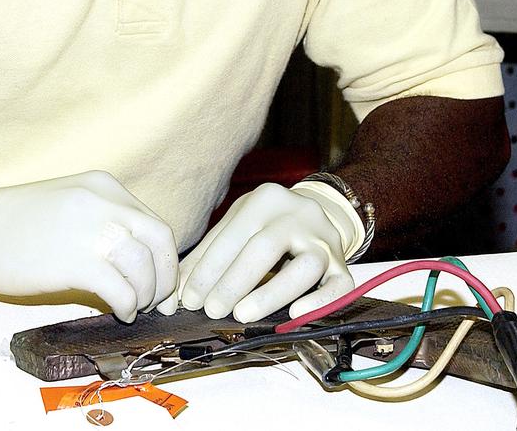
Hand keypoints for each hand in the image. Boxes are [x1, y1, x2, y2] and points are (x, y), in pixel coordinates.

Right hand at [0, 170, 177, 321]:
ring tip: (132, 307)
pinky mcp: (75, 262)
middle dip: (166, 277)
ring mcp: (91, 230)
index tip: (162, 282)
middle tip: (159, 303)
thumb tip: (134, 260)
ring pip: (144, 266)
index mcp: (104, 187)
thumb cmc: (12, 222)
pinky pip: (121, 288)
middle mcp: (104, 203)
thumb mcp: (69, 205)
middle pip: (159, 241)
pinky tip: (118, 312)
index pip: (153, 223)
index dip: (164, 258)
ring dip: (146, 293)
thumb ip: (102, 220)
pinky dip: (127, 304)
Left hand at [156, 182, 358, 322]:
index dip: (208, 269)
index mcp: (265, 199)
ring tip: (243, 315)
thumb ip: (207, 257)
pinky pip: (339, 284)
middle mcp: (298, 214)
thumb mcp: (237, 225)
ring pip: (304, 266)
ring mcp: (324, 238)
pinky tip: (295, 315)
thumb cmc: (266, 225)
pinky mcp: (343, 264)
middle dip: (233, 282)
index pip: (232, 236)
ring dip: (271, 293)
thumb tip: (173, 297)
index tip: (189, 299)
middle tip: (211, 310)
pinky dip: (318, 302)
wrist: (319, 211)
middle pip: (265, 248)